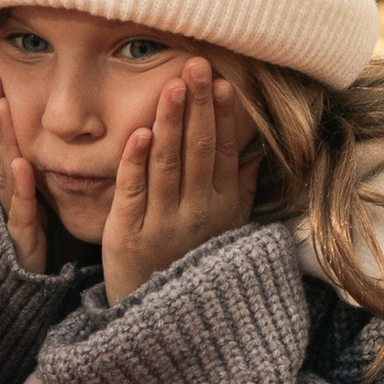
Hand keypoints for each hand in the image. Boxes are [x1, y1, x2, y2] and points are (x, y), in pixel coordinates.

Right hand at [0, 65, 47, 270]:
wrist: (29, 288)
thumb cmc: (37, 239)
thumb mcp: (38, 199)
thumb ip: (40, 170)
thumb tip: (51, 137)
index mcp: (16, 179)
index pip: (6, 136)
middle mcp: (11, 190)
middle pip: (1, 143)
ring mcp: (14, 211)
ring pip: (8, 169)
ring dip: (6, 137)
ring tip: (3, 106)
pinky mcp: (23, 235)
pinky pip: (23, 208)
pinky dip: (22, 187)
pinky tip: (22, 165)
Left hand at [102, 54, 256, 302]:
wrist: (159, 318)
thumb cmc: (193, 264)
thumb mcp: (228, 229)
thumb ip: (242, 189)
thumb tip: (257, 153)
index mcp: (222, 206)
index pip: (225, 152)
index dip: (224, 117)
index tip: (223, 83)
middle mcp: (196, 212)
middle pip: (199, 150)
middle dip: (198, 106)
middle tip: (197, 65)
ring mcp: (162, 223)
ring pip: (167, 164)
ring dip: (170, 122)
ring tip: (172, 86)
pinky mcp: (127, 233)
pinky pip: (132, 192)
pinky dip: (136, 162)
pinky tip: (139, 133)